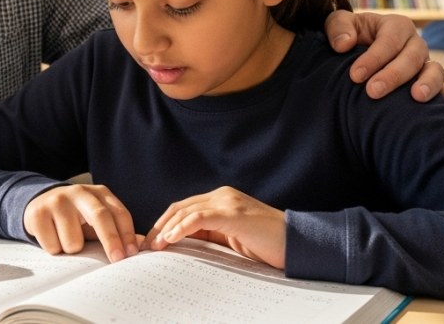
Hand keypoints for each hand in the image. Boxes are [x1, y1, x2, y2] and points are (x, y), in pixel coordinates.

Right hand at [24, 184, 139, 262]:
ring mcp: (57, 201)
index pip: (118, 213)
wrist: (39, 204)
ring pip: (73, 241)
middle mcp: (79, 192)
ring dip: (72, 250)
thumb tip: (143, 245)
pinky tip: (51, 237)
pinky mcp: (38, 213)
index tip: (131, 254)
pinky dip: (54, 249)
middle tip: (117, 260)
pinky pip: (53, 246)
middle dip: (111, 240)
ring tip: (66, 240)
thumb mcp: (96, 219)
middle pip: (100, 217)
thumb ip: (117, 229)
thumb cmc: (76, 217)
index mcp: (99, 193)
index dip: (127, 234)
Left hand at [144, 186, 285, 269]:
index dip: (164, 224)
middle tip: (146, 245)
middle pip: (180, 208)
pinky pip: (200, 217)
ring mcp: (228, 203)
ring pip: (187, 211)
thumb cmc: (266, 244)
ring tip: (155, 245)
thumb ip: (210, 235)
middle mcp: (222, 196)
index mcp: (221, 200)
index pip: (183, 208)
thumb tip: (181, 246)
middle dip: (160, 226)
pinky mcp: (234, 214)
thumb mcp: (232, 238)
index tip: (151, 242)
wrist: (297, 244)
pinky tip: (171, 239)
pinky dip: (182, 227)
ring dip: (166, 228)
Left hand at [325, 10, 443, 102]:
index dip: (373, 58)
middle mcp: (415, 44)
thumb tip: (344, 44)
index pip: (389, 41)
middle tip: (373, 92)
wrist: (358, 49)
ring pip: (434, 71)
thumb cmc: (350, 35)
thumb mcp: (338, 24)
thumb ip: (338, 27)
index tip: (355, 76)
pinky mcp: (429, 83)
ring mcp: (425, 64)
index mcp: (396, 26)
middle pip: (411, 58)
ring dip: (428, 84)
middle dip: (393, 75)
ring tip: (416, 98)